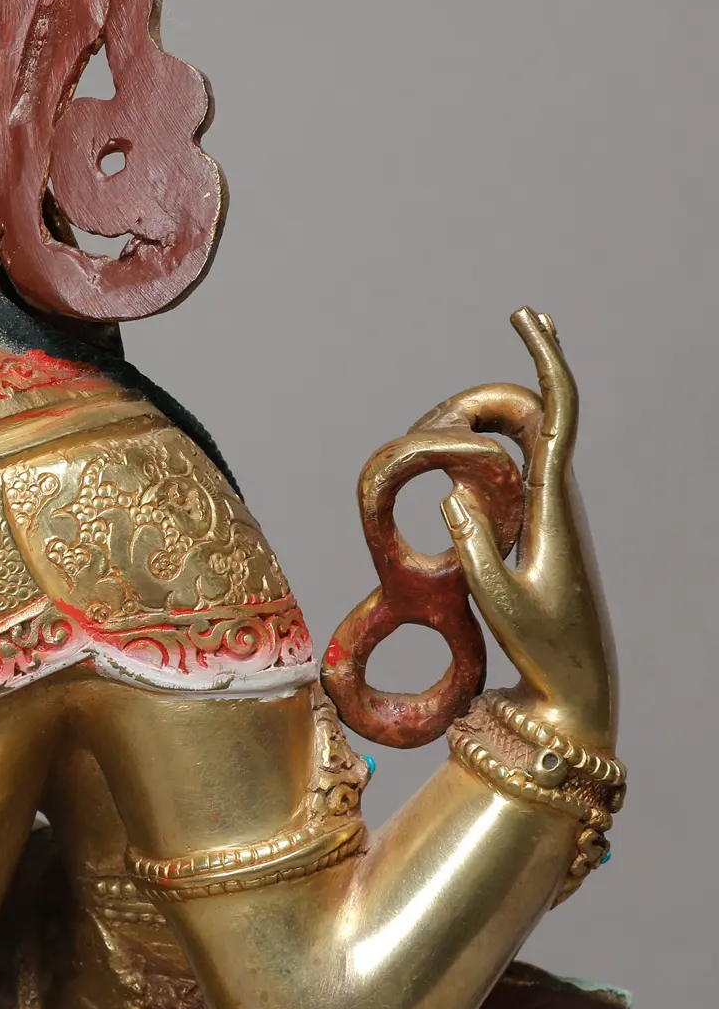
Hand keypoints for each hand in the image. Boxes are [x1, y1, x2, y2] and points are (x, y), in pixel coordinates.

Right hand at [444, 310, 616, 749]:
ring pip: (522, 444)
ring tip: (434, 434)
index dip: (544, 361)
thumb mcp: (498, 602)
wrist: (573, 691)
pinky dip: (484, 455)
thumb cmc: (542, 650)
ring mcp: (549, 516)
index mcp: (553, 510)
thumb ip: (473, 549)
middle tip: (449, 403)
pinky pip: (512, 474)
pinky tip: (462, 459)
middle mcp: (558, 502)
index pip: (556, 417)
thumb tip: (450, 494)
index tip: (527, 317)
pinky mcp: (535, 533)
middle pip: (537, 416)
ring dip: (485, 425)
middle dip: (497, 390)